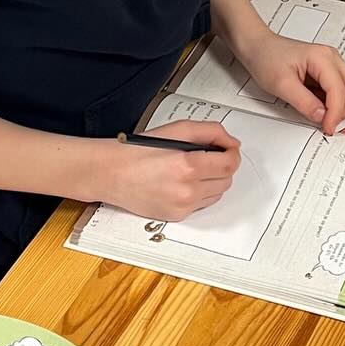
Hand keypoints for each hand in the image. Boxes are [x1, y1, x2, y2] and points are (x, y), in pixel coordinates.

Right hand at [90, 121, 240, 221]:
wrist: (112, 173)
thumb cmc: (138, 151)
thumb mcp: (176, 129)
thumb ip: (210, 131)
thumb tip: (230, 142)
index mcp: (188, 165)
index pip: (229, 164)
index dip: (233, 154)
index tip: (229, 150)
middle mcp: (187, 189)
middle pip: (226, 180)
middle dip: (222, 167)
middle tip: (210, 157)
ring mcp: (182, 206)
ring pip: (217, 194)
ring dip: (212, 181)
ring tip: (194, 169)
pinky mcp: (176, 216)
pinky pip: (201, 205)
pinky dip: (199, 193)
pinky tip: (184, 182)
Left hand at [238, 30, 344, 134]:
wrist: (258, 47)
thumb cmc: (266, 58)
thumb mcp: (281, 84)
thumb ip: (304, 102)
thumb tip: (322, 117)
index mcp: (322, 57)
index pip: (339, 89)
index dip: (336, 112)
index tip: (327, 127)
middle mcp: (331, 57)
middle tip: (329, 123)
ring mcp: (331, 63)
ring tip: (327, 116)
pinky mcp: (327, 70)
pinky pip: (342, 87)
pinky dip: (337, 101)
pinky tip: (321, 107)